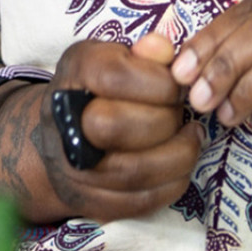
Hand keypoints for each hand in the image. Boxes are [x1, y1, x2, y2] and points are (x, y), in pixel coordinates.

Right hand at [0, 33, 202, 223]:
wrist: (60, 136)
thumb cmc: (99, 88)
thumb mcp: (115, 57)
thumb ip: (144, 53)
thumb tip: (164, 49)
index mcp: (73, 73)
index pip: (113, 76)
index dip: (158, 81)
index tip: (176, 85)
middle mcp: (63, 120)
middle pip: (115, 126)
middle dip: (164, 121)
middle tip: (181, 114)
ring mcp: (70, 167)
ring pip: (133, 171)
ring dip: (178, 156)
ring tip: (191, 138)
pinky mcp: (87, 201)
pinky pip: (138, 201)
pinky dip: (171, 184)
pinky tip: (180, 164)